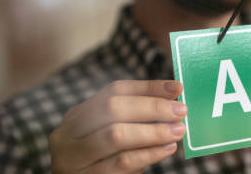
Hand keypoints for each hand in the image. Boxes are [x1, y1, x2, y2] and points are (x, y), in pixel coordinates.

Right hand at [49, 80, 186, 172]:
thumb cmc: (105, 162)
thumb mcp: (114, 136)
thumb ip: (136, 118)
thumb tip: (173, 96)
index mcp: (78, 116)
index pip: (115, 90)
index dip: (148, 87)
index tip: (177, 87)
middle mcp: (69, 133)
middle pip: (113, 108)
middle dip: (152, 107)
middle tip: (180, 111)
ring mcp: (73, 157)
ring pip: (117, 135)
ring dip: (153, 131)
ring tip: (177, 130)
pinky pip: (122, 163)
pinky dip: (148, 154)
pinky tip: (167, 149)